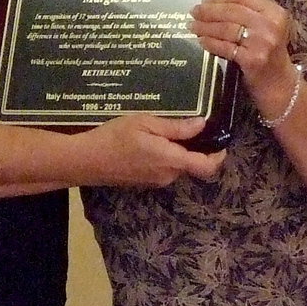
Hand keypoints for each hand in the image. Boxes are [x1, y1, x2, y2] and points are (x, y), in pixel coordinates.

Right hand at [80, 114, 225, 185]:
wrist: (86, 161)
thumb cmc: (114, 137)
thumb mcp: (145, 123)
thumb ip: (175, 127)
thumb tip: (202, 124)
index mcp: (171, 160)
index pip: (207, 166)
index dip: (219, 155)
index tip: (221, 139)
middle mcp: (168, 175)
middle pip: (193, 164)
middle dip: (196, 148)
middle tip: (192, 125)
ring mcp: (156, 181)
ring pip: (178, 166)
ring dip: (179, 151)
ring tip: (168, 129)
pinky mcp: (145, 182)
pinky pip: (165, 169)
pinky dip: (167, 156)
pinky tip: (153, 140)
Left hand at [190, 0, 299, 110]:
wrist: (280, 85)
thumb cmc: (269, 54)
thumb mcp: (267, 28)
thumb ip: (248, 13)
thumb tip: (215, 3)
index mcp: (275, 13)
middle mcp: (270, 25)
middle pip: (233, 11)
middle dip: (209, 10)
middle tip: (195, 11)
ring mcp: (262, 43)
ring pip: (226, 28)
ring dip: (206, 26)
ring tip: (194, 26)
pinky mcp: (252, 59)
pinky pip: (225, 47)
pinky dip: (210, 42)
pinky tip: (202, 40)